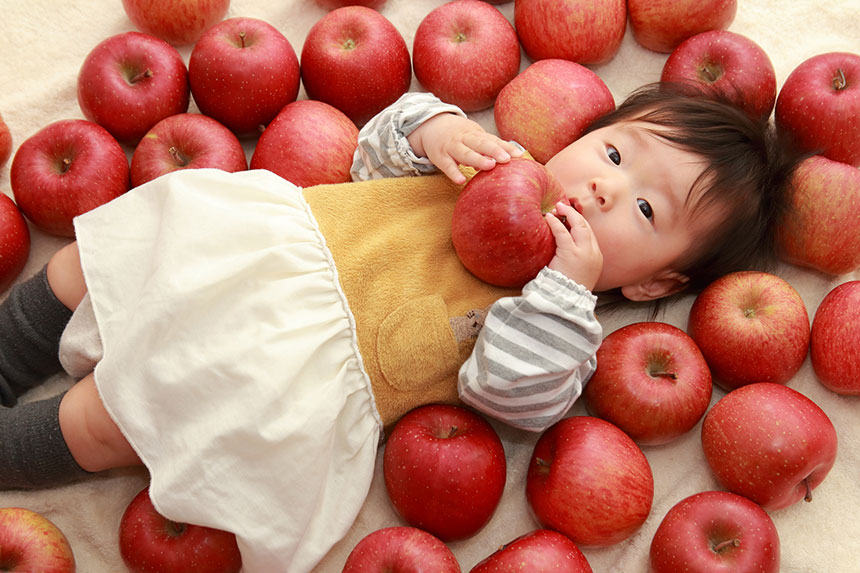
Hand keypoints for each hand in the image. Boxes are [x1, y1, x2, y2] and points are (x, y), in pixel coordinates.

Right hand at [407, 113, 522, 183]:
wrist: (431, 125)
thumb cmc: (459, 135)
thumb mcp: (474, 137)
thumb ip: (489, 148)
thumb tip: (509, 160)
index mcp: (476, 134)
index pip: (493, 140)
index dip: (506, 147)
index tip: (519, 155)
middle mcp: (465, 139)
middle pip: (481, 144)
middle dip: (495, 151)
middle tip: (507, 159)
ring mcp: (452, 147)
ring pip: (465, 153)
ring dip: (477, 159)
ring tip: (490, 166)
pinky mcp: (439, 157)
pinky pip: (447, 166)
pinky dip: (453, 172)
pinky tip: (460, 180)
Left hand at [545, 202, 602, 291]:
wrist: (566, 301)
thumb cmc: (567, 289)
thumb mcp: (577, 272)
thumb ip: (575, 258)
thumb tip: (563, 246)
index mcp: (596, 257)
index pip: (589, 234)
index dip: (580, 222)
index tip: (570, 216)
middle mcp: (593, 253)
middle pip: (586, 227)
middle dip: (575, 215)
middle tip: (563, 206)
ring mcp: (584, 253)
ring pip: (578, 226)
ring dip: (567, 214)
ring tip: (557, 208)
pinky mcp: (571, 254)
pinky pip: (563, 233)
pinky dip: (556, 223)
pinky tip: (549, 217)